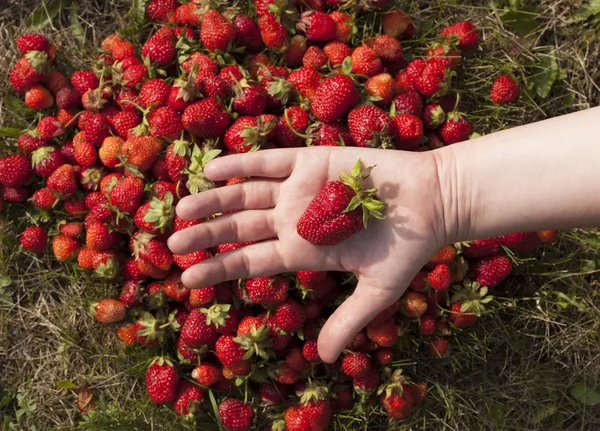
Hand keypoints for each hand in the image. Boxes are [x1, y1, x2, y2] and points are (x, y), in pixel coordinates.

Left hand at [168, 146, 449, 362]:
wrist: (431, 201)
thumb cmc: (406, 246)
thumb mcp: (377, 290)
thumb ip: (348, 320)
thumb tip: (325, 360)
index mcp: (302, 250)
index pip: (250, 262)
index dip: (219, 269)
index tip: (186, 280)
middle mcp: (293, 219)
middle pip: (239, 227)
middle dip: (206, 235)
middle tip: (171, 244)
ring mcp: (299, 189)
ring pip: (245, 194)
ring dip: (214, 199)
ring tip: (182, 207)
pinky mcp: (311, 161)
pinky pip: (269, 162)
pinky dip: (242, 164)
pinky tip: (211, 169)